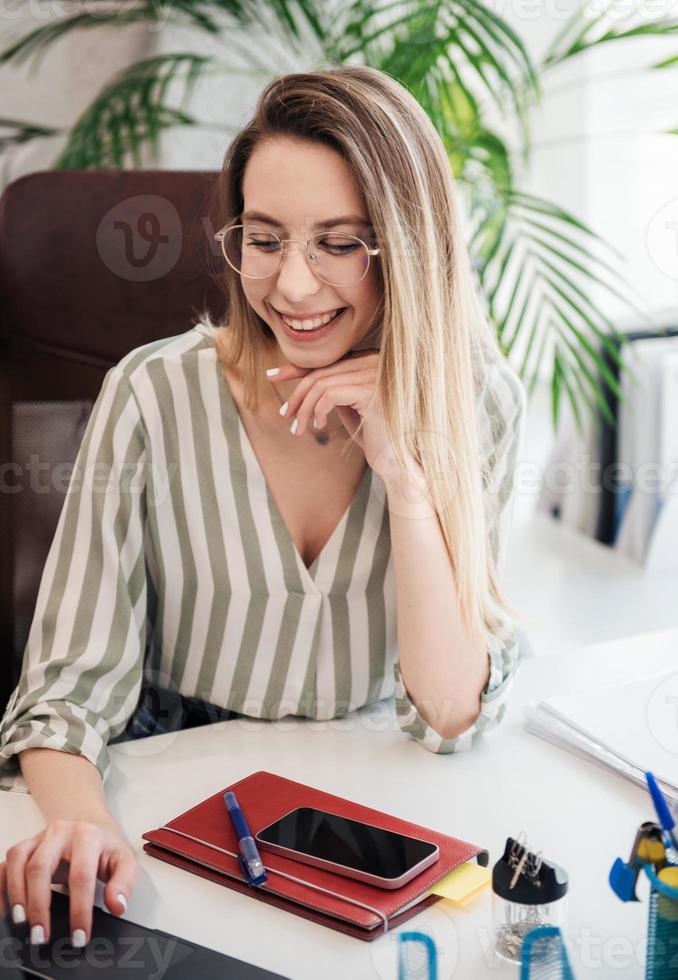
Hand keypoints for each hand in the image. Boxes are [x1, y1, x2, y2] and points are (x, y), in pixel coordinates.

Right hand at [0, 817, 138, 946]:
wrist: (91, 825)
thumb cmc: (106, 846)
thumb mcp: (125, 860)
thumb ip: (124, 883)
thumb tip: (116, 905)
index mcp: (88, 836)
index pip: (81, 875)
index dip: (79, 909)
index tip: (79, 935)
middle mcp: (60, 832)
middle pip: (40, 866)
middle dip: (38, 905)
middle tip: (41, 934)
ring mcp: (40, 837)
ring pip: (18, 861)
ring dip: (16, 894)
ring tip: (22, 922)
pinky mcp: (26, 845)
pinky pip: (6, 863)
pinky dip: (1, 885)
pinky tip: (5, 908)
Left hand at [270, 349, 419, 480]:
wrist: (397, 461)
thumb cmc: (373, 434)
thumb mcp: (346, 405)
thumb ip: (328, 387)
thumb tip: (296, 378)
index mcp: (371, 359)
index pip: (326, 360)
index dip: (296, 368)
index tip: (271, 375)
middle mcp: (376, 360)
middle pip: (321, 371)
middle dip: (297, 394)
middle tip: (286, 416)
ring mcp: (376, 374)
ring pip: (321, 384)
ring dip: (304, 408)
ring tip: (299, 429)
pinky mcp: (371, 391)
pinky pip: (329, 394)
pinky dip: (316, 411)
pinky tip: (320, 427)